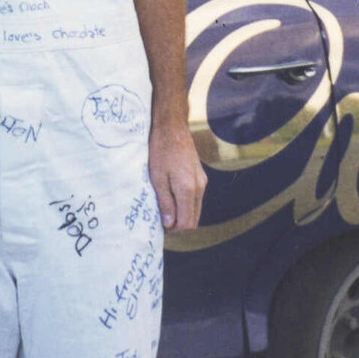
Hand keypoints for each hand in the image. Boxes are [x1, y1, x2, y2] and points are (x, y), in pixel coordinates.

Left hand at [148, 116, 205, 232]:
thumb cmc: (160, 150)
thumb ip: (165, 202)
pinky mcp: (200, 176)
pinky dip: (185, 204)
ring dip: (182, 215)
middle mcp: (200, 187)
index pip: (186, 223)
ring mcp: (202, 181)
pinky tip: (171, 197)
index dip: (173, 230)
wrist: (172, 127)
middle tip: (161, 221)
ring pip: (195, 210)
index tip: (159, 227)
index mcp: (188, 189)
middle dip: (178, 225)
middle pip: (193, 220)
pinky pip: (196, 198)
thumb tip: (169, 224)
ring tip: (164, 209)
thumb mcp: (157, 177)